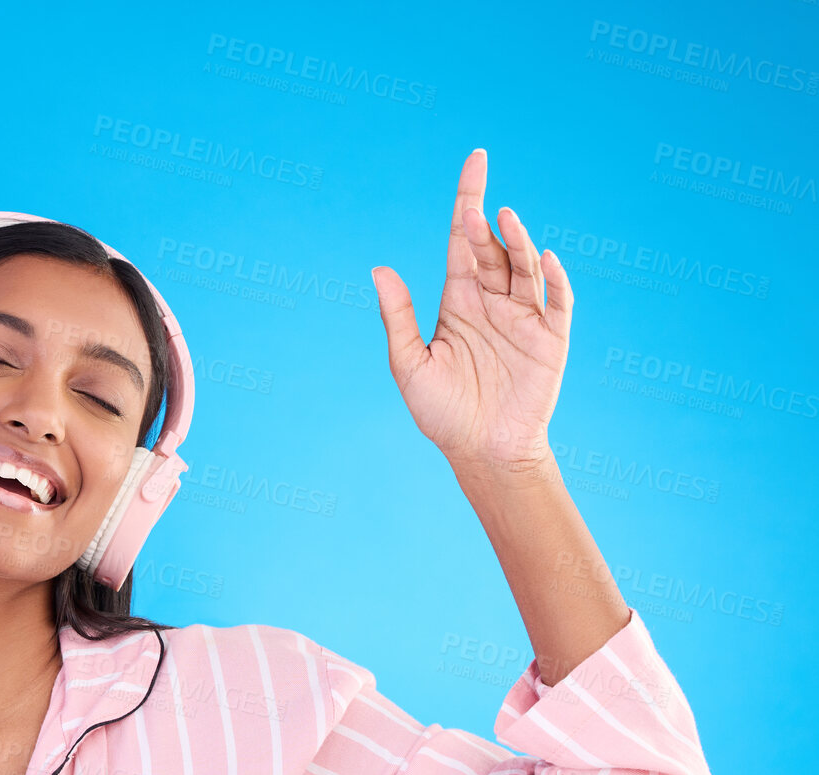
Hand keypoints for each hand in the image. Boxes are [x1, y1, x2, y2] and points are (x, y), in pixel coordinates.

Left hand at [370, 148, 572, 478]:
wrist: (480, 452)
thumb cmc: (441, 412)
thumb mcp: (409, 364)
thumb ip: (397, 317)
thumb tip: (378, 269)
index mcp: (458, 299)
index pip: (463, 237)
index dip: (469, 198)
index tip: (476, 160)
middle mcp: (492, 300)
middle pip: (493, 247)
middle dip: (488, 221)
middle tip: (481, 204)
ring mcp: (524, 317)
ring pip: (525, 265)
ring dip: (518, 241)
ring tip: (506, 221)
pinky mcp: (551, 338)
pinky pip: (558, 301)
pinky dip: (556, 279)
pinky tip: (547, 260)